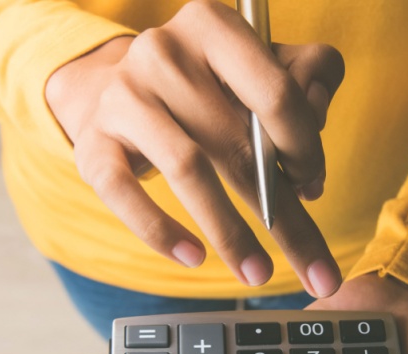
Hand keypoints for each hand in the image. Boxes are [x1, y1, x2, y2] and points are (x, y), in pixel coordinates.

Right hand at [45, 0, 345, 296]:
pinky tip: (193, 257)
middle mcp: (163, 53)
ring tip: (257, 273)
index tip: (314, 186)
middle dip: (283, 216)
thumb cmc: (205, 88)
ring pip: (187, 169)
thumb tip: (314, 147)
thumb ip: (310, 81)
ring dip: (230, 232)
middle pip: (238, 144)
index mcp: (213, 26)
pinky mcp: (93, 144)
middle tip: (314, 271)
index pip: (275, 93)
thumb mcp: (261, 68)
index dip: (305, 148)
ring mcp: (122, 97)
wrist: (115, 91)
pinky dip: (160, 230)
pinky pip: (125, 193)